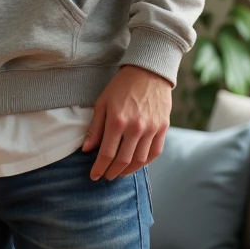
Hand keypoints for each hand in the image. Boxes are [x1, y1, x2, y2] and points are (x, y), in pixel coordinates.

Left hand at [81, 65, 171, 180]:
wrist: (149, 71)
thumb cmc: (121, 86)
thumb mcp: (102, 103)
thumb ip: (95, 128)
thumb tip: (87, 150)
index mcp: (117, 121)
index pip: (106, 154)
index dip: (99, 168)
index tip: (94, 176)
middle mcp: (135, 128)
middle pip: (123, 161)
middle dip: (112, 173)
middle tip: (106, 176)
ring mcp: (151, 129)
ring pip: (139, 161)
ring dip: (128, 171)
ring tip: (119, 172)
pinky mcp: (163, 128)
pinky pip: (154, 153)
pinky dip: (144, 163)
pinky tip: (136, 164)